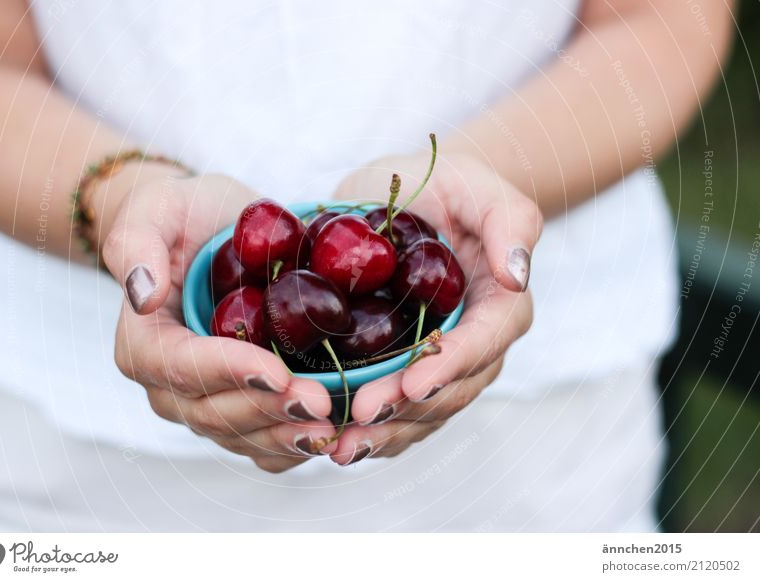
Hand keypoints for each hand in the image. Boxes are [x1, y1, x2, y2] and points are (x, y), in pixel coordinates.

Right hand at [102, 173, 337, 472]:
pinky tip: (328, 437)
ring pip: (240, 436)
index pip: (181, 368)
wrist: (211, 232)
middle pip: (213, 412)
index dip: (229, 373)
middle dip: (268, 410)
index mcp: (144, 343)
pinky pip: (259, 445)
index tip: (277, 371)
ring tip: (331, 427)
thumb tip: (143, 296)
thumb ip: (137, 246)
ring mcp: (204, 403)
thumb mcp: (157, 209)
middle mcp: (169, 385)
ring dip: (285, 435)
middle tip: (321, 402)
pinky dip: (292, 446)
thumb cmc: (183, 216)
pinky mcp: (238, 408)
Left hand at [327, 152, 541, 464]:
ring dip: (386, 434)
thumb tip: (519, 273)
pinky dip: (372, 430)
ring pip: (424, 412)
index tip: (412, 384)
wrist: (412, 199)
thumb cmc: (448, 187)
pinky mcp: (408, 368)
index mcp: (500, 304)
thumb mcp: (478, 187)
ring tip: (340, 447)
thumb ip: (509, 221)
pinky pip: (399, 411)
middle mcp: (477, 343)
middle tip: (360, 418)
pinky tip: (334, 439)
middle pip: (452, 388)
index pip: (484, 343)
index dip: (450, 367)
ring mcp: (443, 362)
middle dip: (408, 409)